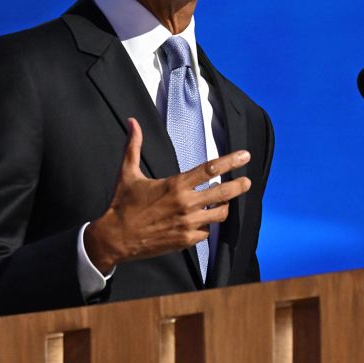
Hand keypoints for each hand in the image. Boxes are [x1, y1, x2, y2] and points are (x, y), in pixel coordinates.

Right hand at [84, 118, 251, 273]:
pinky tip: (202, 220)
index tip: (244, 155)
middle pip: (224, 193)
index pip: (210, 169)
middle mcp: (185, 204)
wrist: (116, 238)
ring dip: (223, 207)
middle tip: (247, 181)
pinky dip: (206, 225)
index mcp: (175, 185)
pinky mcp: (186, 241)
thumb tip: (132, 121)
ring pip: (219, 214)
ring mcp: (188, 224)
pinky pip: (206, 232)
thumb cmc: (122, 204)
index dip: (231, 161)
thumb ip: (134, 146)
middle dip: (239, 186)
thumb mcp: (127, 173)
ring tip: (222, 202)